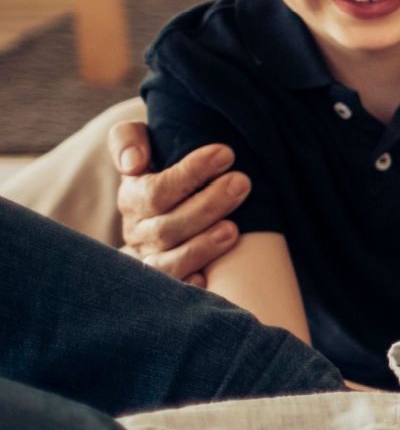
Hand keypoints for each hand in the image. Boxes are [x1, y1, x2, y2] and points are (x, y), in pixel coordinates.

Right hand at [113, 121, 247, 283]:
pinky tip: (211, 278)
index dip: (191, 172)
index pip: (156, 189)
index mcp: (133, 197)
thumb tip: (133, 164)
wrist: (175, 200)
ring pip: (170, 260)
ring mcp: (152, 258)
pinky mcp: (169, 280)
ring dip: (203, 246)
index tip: (226, 153)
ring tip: (235, 229)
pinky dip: (190, 285)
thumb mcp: (141, 145)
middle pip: (167, 226)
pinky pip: (174, 289)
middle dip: (208, 204)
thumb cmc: (164, 167)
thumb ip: (128, 140)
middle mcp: (139, 231)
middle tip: (242, 182)